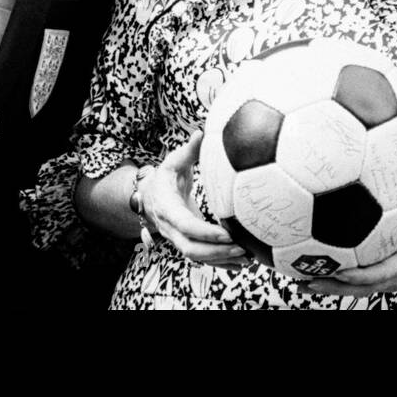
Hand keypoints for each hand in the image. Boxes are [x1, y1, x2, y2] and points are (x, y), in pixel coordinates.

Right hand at [139, 130, 249, 269]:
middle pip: (191, 249)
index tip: (228, 234)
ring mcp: (177, 239)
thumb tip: (201, 132)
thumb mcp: (172, 162)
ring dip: (222, 261)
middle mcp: (171, 229)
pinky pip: (202, 259)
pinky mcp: (187, 243)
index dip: (206, 233)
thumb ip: (188, 150)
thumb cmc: (164, 177)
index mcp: (168, 209)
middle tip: (242, 249)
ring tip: (248, 259)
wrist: (148, 197)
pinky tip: (240, 264)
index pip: (186, 226)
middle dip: (217, 252)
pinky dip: (220, 264)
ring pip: (197, 258)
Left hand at [303, 180, 396, 295]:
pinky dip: (335, 284)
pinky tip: (315, 276)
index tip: (340, 269)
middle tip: (307, 278)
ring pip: (354, 291)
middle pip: (359, 288)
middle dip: (333, 286)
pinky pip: (355, 286)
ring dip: (328, 288)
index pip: (379, 273)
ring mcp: (385, 281)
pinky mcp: (380, 280)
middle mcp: (393, 277)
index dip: (358, 274)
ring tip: (300, 282)